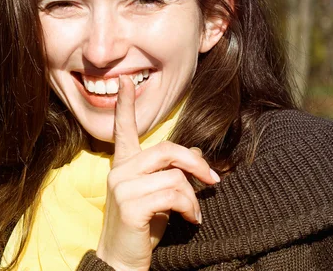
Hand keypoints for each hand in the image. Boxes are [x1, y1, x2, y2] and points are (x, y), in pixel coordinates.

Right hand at [95, 75, 219, 270]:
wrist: (122, 261)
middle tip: (213, 182)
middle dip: (196, 164)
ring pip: (174, 175)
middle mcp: (119, 171)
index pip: (123, 130)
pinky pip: (173, 194)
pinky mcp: (130, 204)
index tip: (126, 80)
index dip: (125, 105)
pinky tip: (191, 220)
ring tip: (193, 213)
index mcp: (123, 165)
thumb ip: (170, 171)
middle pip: (167, 149)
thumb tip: (194, 152)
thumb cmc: (141, 228)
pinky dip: (189, 207)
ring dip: (193, 197)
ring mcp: (122, 186)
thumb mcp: (158, 195)